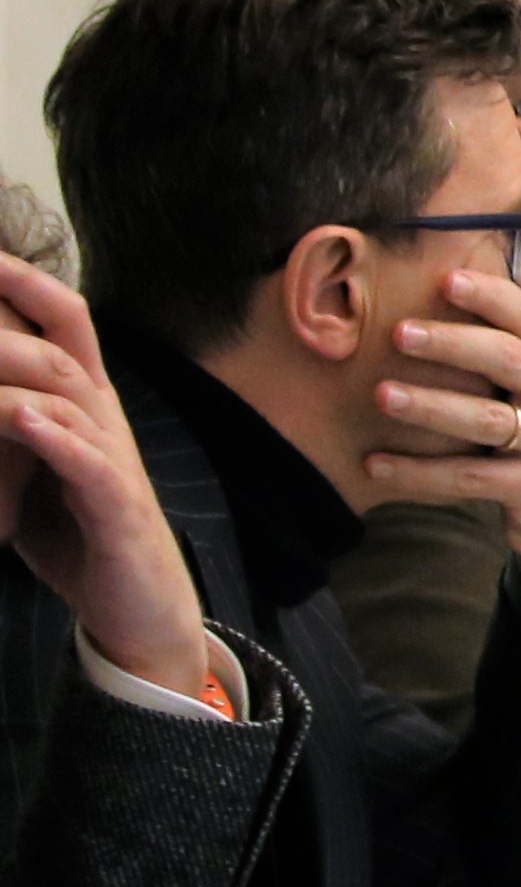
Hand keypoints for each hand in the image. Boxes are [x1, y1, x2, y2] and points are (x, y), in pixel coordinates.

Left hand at [0, 255, 213, 692]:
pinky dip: (53, 438)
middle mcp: (104, 417)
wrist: (141, 606)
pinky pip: (87, 462)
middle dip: (13, 305)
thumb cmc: (80, 534)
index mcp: (85, 402)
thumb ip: (6, 427)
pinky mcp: (115, 506)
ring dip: (14, 371)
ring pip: (67, 394)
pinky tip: (21, 420)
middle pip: (65, 340)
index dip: (26, 280)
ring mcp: (113, 458)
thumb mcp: (31, 467)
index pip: (64, 322)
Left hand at [357, 265, 520, 605]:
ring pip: (488, 420)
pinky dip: (418, 472)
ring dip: (431, 405)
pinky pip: (470, 478)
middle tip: (398, 332)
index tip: (443, 278)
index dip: (490, 295)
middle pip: (509, 360)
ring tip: (381, 394)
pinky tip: (374, 463)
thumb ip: (509, 341)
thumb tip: (451, 274)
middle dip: (452, 343)